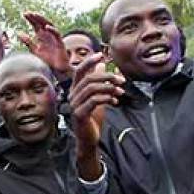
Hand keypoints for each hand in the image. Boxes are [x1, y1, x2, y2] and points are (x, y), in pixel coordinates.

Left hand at [16, 12, 70, 78]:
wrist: (57, 69)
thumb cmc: (47, 60)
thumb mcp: (34, 50)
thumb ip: (27, 41)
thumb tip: (18, 33)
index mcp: (41, 36)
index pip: (36, 24)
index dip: (31, 19)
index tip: (24, 14)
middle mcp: (48, 35)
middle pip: (42, 23)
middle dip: (36, 17)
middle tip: (29, 12)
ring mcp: (54, 38)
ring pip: (49, 25)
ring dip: (43, 20)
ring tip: (36, 15)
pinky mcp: (60, 42)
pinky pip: (57, 34)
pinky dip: (52, 30)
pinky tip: (46, 27)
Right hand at [67, 54, 123, 179]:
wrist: (89, 139)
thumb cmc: (93, 119)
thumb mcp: (99, 97)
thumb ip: (100, 83)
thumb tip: (103, 65)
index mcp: (75, 90)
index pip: (79, 71)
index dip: (89, 61)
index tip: (101, 55)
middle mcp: (72, 95)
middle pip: (89, 78)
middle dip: (108, 77)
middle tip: (121, 81)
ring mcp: (74, 105)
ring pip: (92, 88)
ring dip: (109, 88)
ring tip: (120, 93)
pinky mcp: (79, 114)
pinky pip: (94, 100)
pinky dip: (107, 99)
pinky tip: (115, 103)